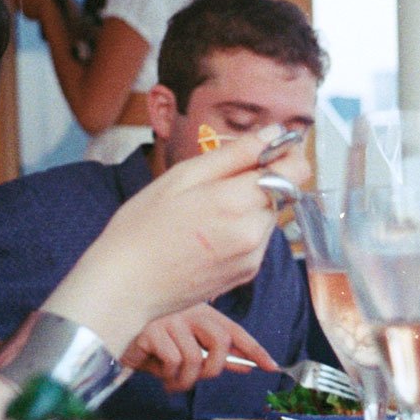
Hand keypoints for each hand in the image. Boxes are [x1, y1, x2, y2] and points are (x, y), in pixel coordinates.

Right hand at [45, 128, 311, 353]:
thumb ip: (234, 153)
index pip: (295, 171)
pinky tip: (207, 236)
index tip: (268, 150)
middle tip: (213, 186)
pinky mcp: (245, 274)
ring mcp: (252, 257)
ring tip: (205, 214)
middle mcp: (253, 232)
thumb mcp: (182, 177)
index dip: (287, 155)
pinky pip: (257, 241)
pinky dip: (241, 232)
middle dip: (257, 183)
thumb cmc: (142, 227)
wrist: (125, 286)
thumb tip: (273, 133)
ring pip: (268, 217)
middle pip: (280, 193)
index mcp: (237, 201)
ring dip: (248, 208)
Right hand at [122, 304, 276, 392]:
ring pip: (195, 359)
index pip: (234, 330)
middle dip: (214, 368)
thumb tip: (246, 366)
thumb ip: (213, 355)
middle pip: (222, 341)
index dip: (255, 349)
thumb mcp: (183, 347)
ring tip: (169, 379)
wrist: (108, 329)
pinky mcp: (152, 329)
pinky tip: (154, 370)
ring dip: (183, 380)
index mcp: (199, 311)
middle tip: (198, 378)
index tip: (272, 366)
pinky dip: (166, 375)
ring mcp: (170, 318)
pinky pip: (173, 362)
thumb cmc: (148, 340)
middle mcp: (188, 311)